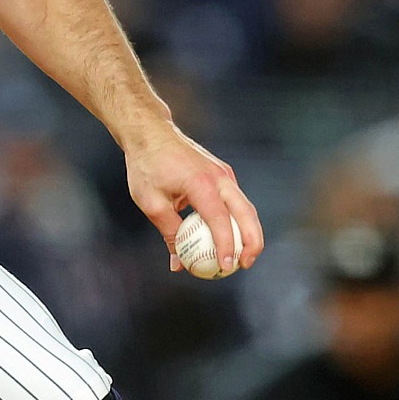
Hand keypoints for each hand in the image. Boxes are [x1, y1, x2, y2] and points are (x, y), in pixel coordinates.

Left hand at [123, 123, 263, 273]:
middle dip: (251, 242)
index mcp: (201, 183)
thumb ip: (169, 233)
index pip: (220, 220)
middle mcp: (219, 177)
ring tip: (242, 257)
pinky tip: (230, 238)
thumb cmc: (146, 166)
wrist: (151, 132)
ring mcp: (224, 173)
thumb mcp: (151, 203)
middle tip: (244, 265)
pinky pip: (235, 200)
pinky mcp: (223, 173)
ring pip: (246, 207)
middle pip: (247, 213)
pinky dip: (237, 220)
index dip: (226, 246)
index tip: (226, 267)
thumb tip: (179, 264)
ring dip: (248, 232)